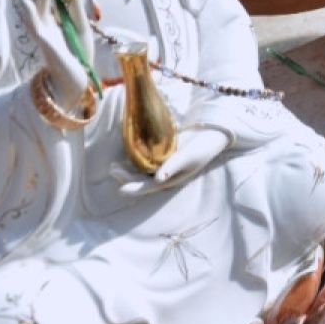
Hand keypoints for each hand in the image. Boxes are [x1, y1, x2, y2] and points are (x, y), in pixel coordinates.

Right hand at [18, 0, 93, 108]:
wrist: (77, 81)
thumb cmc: (79, 56)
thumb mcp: (81, 28)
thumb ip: (76, 11)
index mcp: (55, 24)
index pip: (49, 3)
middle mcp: (46, 29)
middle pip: (41, 5)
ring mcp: (44, 36)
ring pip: (37, 13)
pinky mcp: (46, 45)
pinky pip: (36, 28)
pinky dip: (30, 15)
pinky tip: (26, 3)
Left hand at [112, 128, 229, 195]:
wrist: (212, 133)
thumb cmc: (203, 147)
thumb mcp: (189, 156)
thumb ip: (173, 166)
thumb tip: (158, 178)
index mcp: (172, 179)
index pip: (150, 186)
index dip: (135, 188)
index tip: (120, 190)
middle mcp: (165, 174)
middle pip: (142, 179)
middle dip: (126, 177)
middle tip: (112, 168)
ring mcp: (163, 164)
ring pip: (141, 170)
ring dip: (128, 169)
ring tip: (114, 164)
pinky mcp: (162, 154)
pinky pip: (145, 158)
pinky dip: (134, 157)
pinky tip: (126, 152)